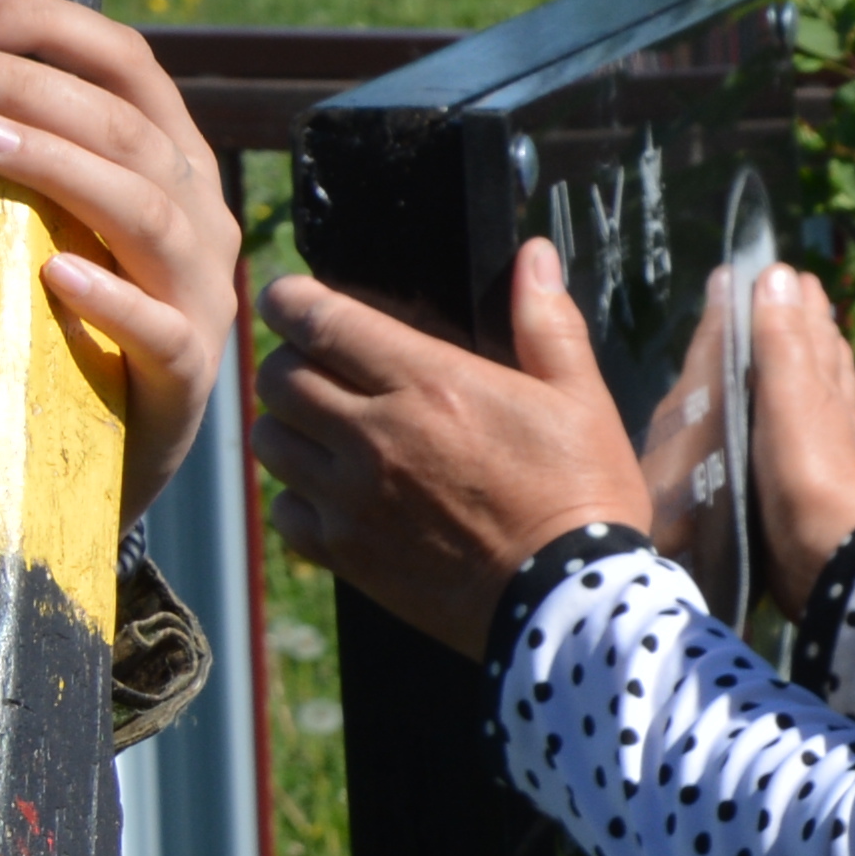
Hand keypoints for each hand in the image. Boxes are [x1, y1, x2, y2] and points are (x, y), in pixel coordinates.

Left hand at [0, 0, 240, 529]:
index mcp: (171, 164)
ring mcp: (199, 294)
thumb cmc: (68, 316)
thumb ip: (33, 155)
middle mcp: (199, 218)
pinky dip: (109, 297)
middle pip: (132, 130)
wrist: (108, 444)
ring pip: (148, 211)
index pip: (131, 64)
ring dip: (62, 168)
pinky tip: (55, 275)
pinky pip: (159, 329)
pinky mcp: (182, 372)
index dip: (53, 28)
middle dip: (35, 89)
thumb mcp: (58, 217)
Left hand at [249, 236, 652, 656]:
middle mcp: (376, 434)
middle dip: (290, 360)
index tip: (296, 299)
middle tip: (320, 367)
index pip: (317, 319)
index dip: (291, 299)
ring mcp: (353, 498)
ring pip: (269, 441)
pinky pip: (285, 511)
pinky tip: (337, 496)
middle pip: (277, 375)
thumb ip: (546, 323)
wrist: (572, 601)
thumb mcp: (582, 400)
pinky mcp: (347, 553)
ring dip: (288, 427)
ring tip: (324, 430)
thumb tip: (532, 255)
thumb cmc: (585, 495)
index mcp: (430, 383)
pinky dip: (298, 498)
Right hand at [743, 266, 854, 613]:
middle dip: (798, 325)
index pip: (815, 326)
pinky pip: (789, 433)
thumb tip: (781, 274)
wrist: (827, 555)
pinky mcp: (800, 481)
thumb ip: (783, 338)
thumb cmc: (807, 469)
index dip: (798, 298)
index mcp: (824, 382)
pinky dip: (778, 413)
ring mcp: (817, 446)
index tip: (778, 271)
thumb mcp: (790, 394)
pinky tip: (768, 419)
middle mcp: (828, 408)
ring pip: (808, 392)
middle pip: (816, 355)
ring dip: (793, 366)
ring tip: (774, 349)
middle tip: (777, 300)